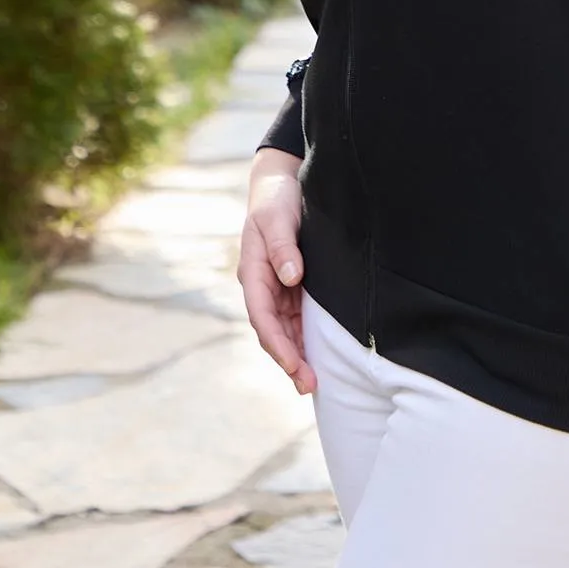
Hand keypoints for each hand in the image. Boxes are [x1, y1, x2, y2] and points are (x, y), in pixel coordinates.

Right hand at [239, 148, 317, 393]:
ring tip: (313, 383)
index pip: (262, 316)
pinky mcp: (291, 285)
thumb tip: (291, 278)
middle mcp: (262, 284)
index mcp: (253, 271)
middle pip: (272, 330)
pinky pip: (295, 318)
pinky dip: (303, 339)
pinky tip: (316, 357)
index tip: (294, 364)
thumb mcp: (277, 217)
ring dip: (296, 355)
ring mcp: (276, 286)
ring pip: (283, 329)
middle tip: (309, 385)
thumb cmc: (277, 198)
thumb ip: (282, 247)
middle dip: (288, 359)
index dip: (277, 343)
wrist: (280, 182)